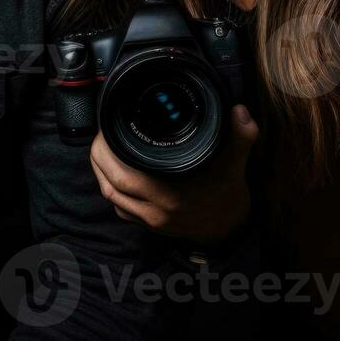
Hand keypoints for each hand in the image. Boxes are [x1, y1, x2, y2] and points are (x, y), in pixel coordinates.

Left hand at [89, 104, 257, 245]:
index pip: (123, 174)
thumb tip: (239, 110)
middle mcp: (156, 210)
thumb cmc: (228, 196)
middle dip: (100, 158)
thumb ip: (239, 137)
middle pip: (111, 184)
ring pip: (112, 197)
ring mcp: (150, 220)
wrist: (231, 230)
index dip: (109, 151)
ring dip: (102, 174)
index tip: (108, 129)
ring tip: (102, 149)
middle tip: (102, 135)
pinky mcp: (149, 225)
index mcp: (170, 195)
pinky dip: (113, 190)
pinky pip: (121, 208)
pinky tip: (113, 173)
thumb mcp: (235, 164)